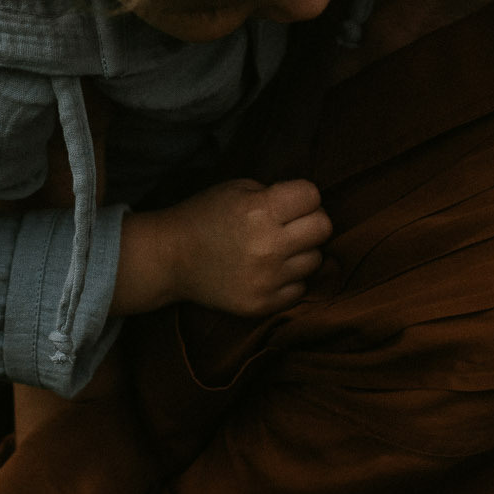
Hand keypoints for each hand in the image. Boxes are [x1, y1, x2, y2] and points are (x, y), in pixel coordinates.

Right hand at [121, 179, 330, 317]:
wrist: (170, 258)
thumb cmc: (205, 217)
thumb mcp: (238, 189)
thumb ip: (277, 194)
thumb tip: (311, 205)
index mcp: (260, 211)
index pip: (313, 196)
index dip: (303, 195)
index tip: (290, 201)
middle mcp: (267, 246)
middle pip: (323, 228)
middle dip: (310, 221)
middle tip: (290, 224)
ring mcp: (266, 280)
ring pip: (315, 260)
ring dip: (301, 252)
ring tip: (276, 248)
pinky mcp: (261, 304)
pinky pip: (300, 289)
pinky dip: (289, 279)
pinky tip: (269, 270)